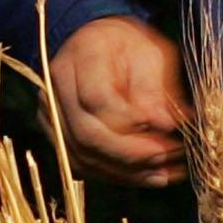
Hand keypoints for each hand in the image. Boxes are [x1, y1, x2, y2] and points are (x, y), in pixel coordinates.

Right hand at [49, 15, 188, 188]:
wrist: (101, 46)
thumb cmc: (129, 47)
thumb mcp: (151, 55)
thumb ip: (156, 89)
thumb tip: (167, 125)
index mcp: (81, 56)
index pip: (97, 99)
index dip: (132, 120)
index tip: (168, 126)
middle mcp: (56, 90)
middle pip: (87, 135)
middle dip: (132, 153)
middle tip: (170, 154)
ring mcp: (52, 118)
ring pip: (84, 158)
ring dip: (129, 171)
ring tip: (167, 172)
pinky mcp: (58, 138)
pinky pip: (85, 166)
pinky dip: (119, 175)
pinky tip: (150, 176)